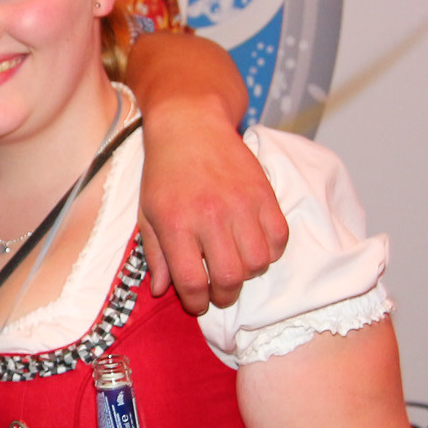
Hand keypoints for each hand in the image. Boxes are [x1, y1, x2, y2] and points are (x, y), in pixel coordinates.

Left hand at [137, 106, 287, 313]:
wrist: (191, 124)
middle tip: (218, 291)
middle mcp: (210, 216)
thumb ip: (156, 255)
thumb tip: (162, 291)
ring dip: (248, 273)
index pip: (192, 282)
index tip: (197, 303)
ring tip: (235, 264)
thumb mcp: (148, 213)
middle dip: (224, 295)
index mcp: (176, 223)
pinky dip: (269, 251)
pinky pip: (278, 239)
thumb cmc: (165, 172)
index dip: (196, 302)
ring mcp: (241, 204)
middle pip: (230, 278)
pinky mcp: (264, 193)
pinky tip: (253, 244)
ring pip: (258, 262)